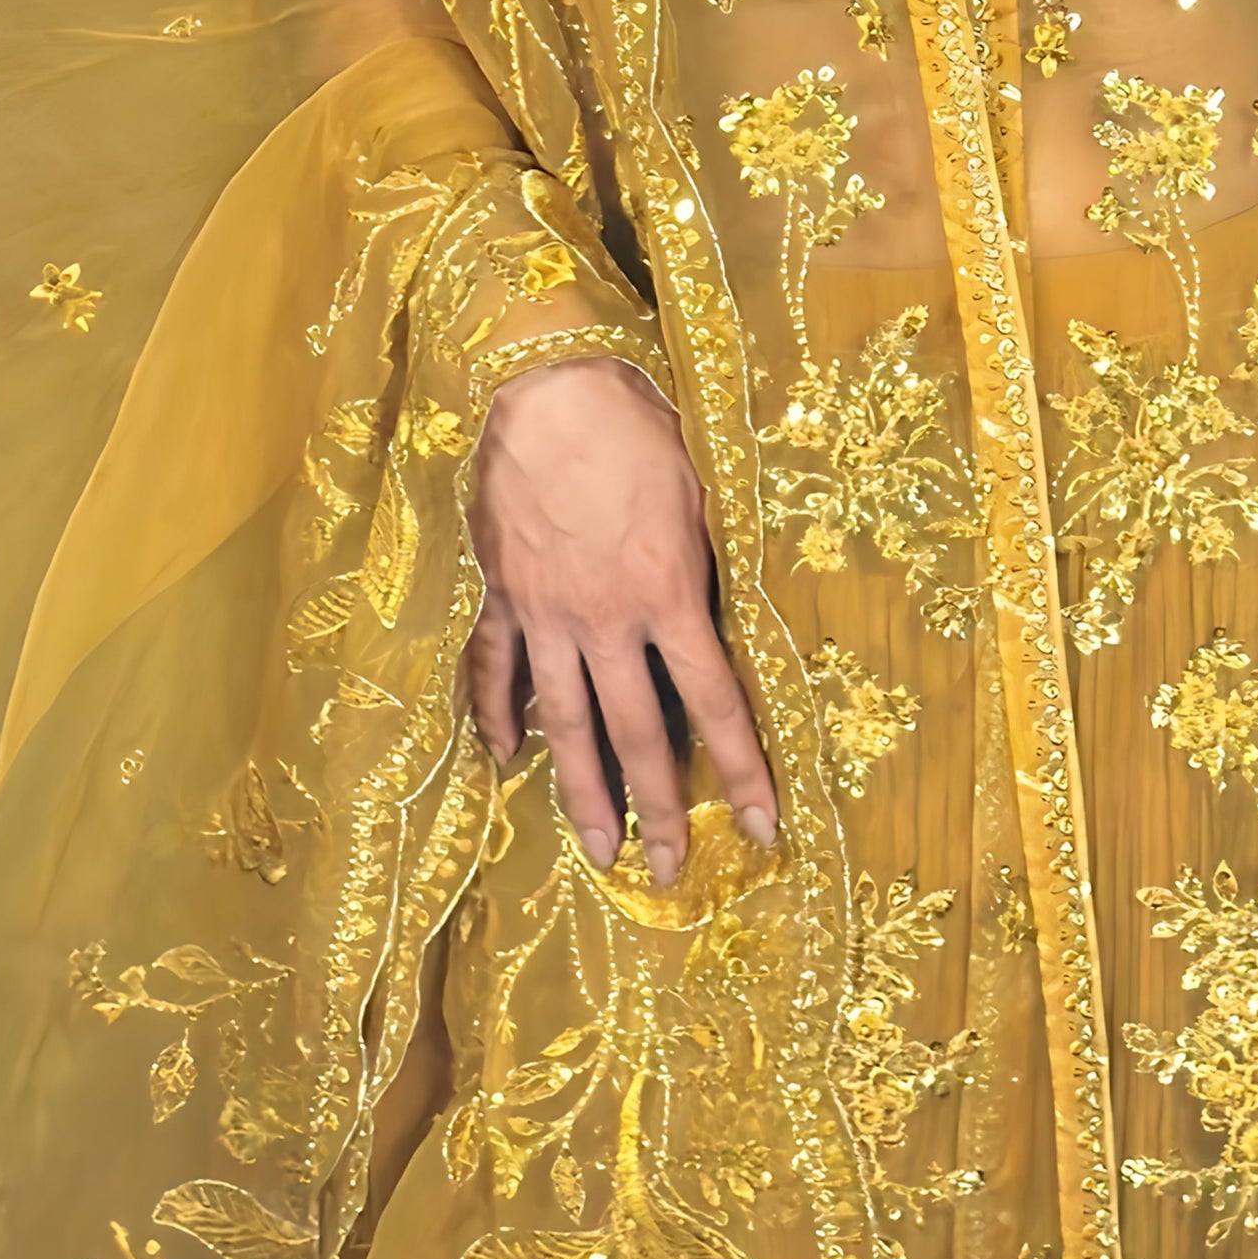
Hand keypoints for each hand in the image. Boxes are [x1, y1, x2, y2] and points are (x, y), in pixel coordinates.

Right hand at [464, 360, 775, 883]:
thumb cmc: (638, 425)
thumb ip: (709, 564)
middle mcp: (604, 620)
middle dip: (659, 809)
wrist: (546, 386)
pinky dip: (496, 713)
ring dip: (581, 792)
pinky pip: (494, 667)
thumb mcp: (702, 491)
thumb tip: (725, 615)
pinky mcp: (499, 593)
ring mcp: (543, 613)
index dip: (745, 770)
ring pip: (562, 723)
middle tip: (670, 872)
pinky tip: (505, 756)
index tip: (762, 827)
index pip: (717, 703)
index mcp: (667, 594)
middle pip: (637, 733)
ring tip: (595, 851)